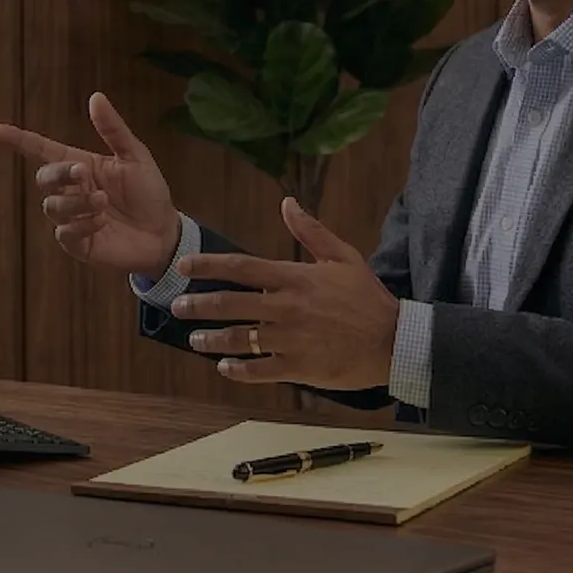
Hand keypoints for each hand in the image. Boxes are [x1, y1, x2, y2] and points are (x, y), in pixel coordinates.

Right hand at [0, 92, 178, 277]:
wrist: (164, 233)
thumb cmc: (148, 193)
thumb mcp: (135, 157)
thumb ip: (113, 130)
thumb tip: (95, 97)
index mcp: (80, 166)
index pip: (41, 150)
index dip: (18, 140)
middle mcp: (71, 191)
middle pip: (44, 178)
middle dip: (59, 174)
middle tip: (84, 173)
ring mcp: (72, 218)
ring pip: (52, 206)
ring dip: (76, 201)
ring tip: (103, 201)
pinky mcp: (78, 243)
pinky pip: (65, 232)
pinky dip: (83, 223)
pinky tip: (102, 221)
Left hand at [168, 198, 398, 391]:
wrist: (395, 341)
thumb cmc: (368, 298)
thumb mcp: (343, 257)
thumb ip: (311, 231)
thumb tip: (287, 202)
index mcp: (294, 278)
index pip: (241, 268)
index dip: (208, 266)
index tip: (184, 266)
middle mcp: (286, 307)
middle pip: (230, 304)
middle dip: (198, 305)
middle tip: (177, 307)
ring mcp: (290, 339)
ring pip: (239, 339)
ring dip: (212, 340)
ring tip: (194, 340)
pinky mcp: (298, 367)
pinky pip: (259, 370)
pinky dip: (237, 370)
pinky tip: (225, 367)